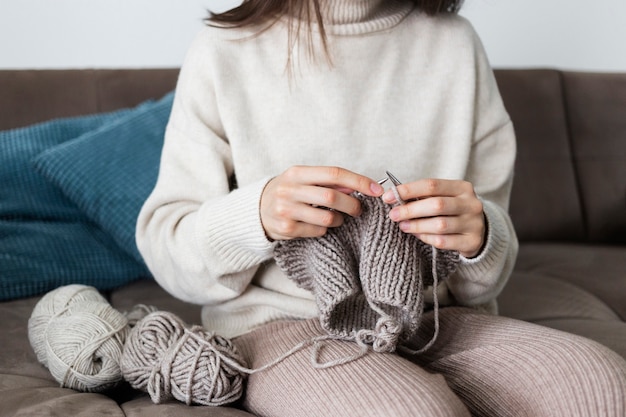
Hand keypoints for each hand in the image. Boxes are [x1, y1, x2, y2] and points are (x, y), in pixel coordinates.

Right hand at [261, 166, 383, 240]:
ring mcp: (286, 210)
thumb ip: (330, 181)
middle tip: (359, 210)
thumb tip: (360, 185)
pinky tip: (320, 224)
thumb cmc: (290, 192)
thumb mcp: (304, 180)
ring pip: (327, 217)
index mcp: (297, 172)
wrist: (258, 210)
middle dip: (352, 204)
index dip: (358, 181)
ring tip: (338, 218)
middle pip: (332, 196)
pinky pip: (318, 230)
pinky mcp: (286, 228)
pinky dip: (325, 228)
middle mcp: (289, 189)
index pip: (334, 173)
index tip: (376, 190)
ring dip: (340, 219)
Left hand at [382, 179, 485, 257]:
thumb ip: (423, 196)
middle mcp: (471, 204)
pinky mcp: (472, 241)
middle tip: (393, 215)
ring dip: (417, 226)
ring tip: (403, 226)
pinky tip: (417, 235)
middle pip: (436, 205)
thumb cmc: (452, 211)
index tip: (388, 196)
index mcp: (462, 187)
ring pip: (440, 225)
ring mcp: (474, 223)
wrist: (479, 231)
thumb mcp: (443, 198)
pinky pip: (443, 241)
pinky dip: (426, 238)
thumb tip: (393, 196)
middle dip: (410, 210)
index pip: (431, 185)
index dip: (407, 190)